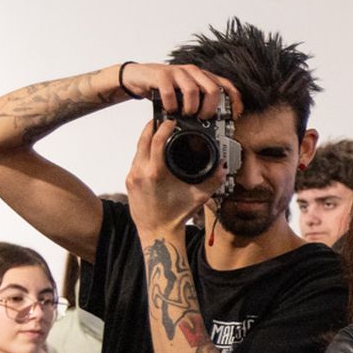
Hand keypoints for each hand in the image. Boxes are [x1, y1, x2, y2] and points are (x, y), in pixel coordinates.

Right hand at [119, 62, 243, 119]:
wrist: (139, 77)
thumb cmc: (166, 88)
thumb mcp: (187, 94)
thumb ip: (201, 102)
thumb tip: (217, 124)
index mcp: (203, 76)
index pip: (227, 85)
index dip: (235, 101)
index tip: (235, 116)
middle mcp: (193, 72)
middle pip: (213, 90)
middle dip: (210, 109)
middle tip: (202, 118)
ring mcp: (177, 72)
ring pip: (193, 91)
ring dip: (191, 108)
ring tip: (185, 114)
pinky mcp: (162, 75)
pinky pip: (171, 93)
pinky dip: (172, 105)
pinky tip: (170, 110)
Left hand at [126, 118, 227, 238]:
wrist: (157, 231)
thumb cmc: (175, 216)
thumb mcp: (198, 197)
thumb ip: (212, 180)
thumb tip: (222, 167)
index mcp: (156, 172)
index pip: (157, 140)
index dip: (163, 127)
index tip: (170, 122)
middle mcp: (141, 172)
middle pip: (142, 140)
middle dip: (151, 127)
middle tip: (160, 121)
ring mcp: (133, 176)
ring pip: (137, 150)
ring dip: (146, 140)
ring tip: (156, 134)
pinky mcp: (129, 181)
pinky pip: (135, 161)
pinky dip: (144, 153)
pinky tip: (152, 153)